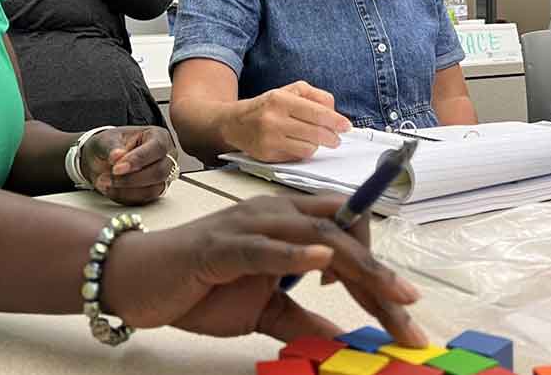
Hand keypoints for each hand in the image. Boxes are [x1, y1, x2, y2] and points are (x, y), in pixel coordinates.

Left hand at [80, 127, 177, 203]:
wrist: (104, 159)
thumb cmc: (111, 144)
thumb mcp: (106, 139)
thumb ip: (111, 147)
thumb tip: (117, 156)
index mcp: (159, 136)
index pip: (157, 147)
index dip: (139, 159)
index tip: (117, 167)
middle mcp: (166, 157)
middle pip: (159, 171)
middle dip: (131, 178)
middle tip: (110, 175)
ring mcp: (163, 176)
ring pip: (153, 189)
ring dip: (126, 189)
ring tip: (105, 182)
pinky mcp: (154, 191)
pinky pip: (143, 199)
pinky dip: (124, 196)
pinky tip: (110, 188)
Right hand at [100, 195, 426, 345]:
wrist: (139, 280)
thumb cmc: (198, 287)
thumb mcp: (262, 310)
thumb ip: (302, 317)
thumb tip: (341, 334)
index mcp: (287, 225)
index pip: (346, 236)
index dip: (377, 272)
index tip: (403, 312)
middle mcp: (275, 214)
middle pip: (343, 232)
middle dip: (380, 274)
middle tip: (411, 313)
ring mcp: (249, 225)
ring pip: (316, 234)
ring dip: (358, 266)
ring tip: (391, 294)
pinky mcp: (222, 245)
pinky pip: (265, 246)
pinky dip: (296, 253)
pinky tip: (324, 262)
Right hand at [223, 81, 351, 161]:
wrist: (234, 123)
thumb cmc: (266, 106)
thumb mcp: (289, 91)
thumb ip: (314, 96)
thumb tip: (334, 111)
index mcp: (280, 99)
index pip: (316, 112)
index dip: (335, 121)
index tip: (346, 126)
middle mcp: (273, 119)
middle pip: (315, 133)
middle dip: (331, 137)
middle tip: (336, 138)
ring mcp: (269, 139)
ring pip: (308, 148)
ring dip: (316, 145)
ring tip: (314, 139)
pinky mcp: (267, 155)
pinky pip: (296, 157)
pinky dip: (302, 152)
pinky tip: (298, 144)